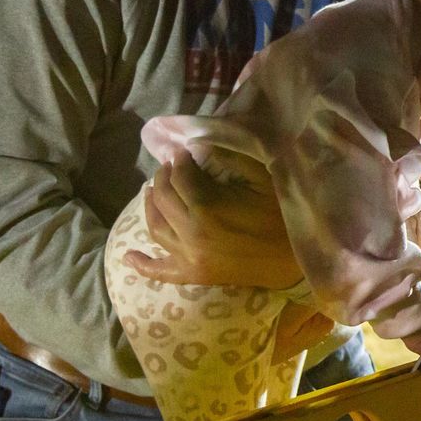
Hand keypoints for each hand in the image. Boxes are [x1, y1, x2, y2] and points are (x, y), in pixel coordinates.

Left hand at [118, 153, 301, 288]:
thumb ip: (229, 158)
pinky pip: (161, 271)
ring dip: (150, 206)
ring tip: (152, 191)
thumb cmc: (279, 216)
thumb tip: (201, 147)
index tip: (185, 152)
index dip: (180, 160)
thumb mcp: (259, 178)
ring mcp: (189, 256)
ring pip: (156, 227)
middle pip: (163, 198)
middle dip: (164, 177)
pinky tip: (128, 256)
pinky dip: (142, 265)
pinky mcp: (194, 274)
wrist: (292, 260)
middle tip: (170, 166)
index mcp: (207, 206)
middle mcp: (191, 232)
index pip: (180, 176)